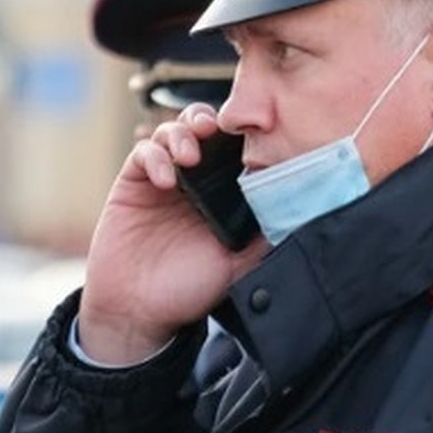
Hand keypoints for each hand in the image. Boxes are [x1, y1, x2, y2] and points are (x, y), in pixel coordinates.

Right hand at [78, 104, 265, 362]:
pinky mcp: (134, 183)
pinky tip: (165, 179)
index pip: (233, 150)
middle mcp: (194, 182)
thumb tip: (299, 214)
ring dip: (182, 133)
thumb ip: (262, 239)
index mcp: (221, 195)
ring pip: (173, 132)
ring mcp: (163, 180)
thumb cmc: (188, 290)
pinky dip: (155, 157)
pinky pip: (143, 153)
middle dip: (210, 121)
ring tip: (189, 155)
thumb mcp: (237, 266)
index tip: (251, 136)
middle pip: (203, 129)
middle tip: (214, 131)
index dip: (241, 136)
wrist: (139, 311)